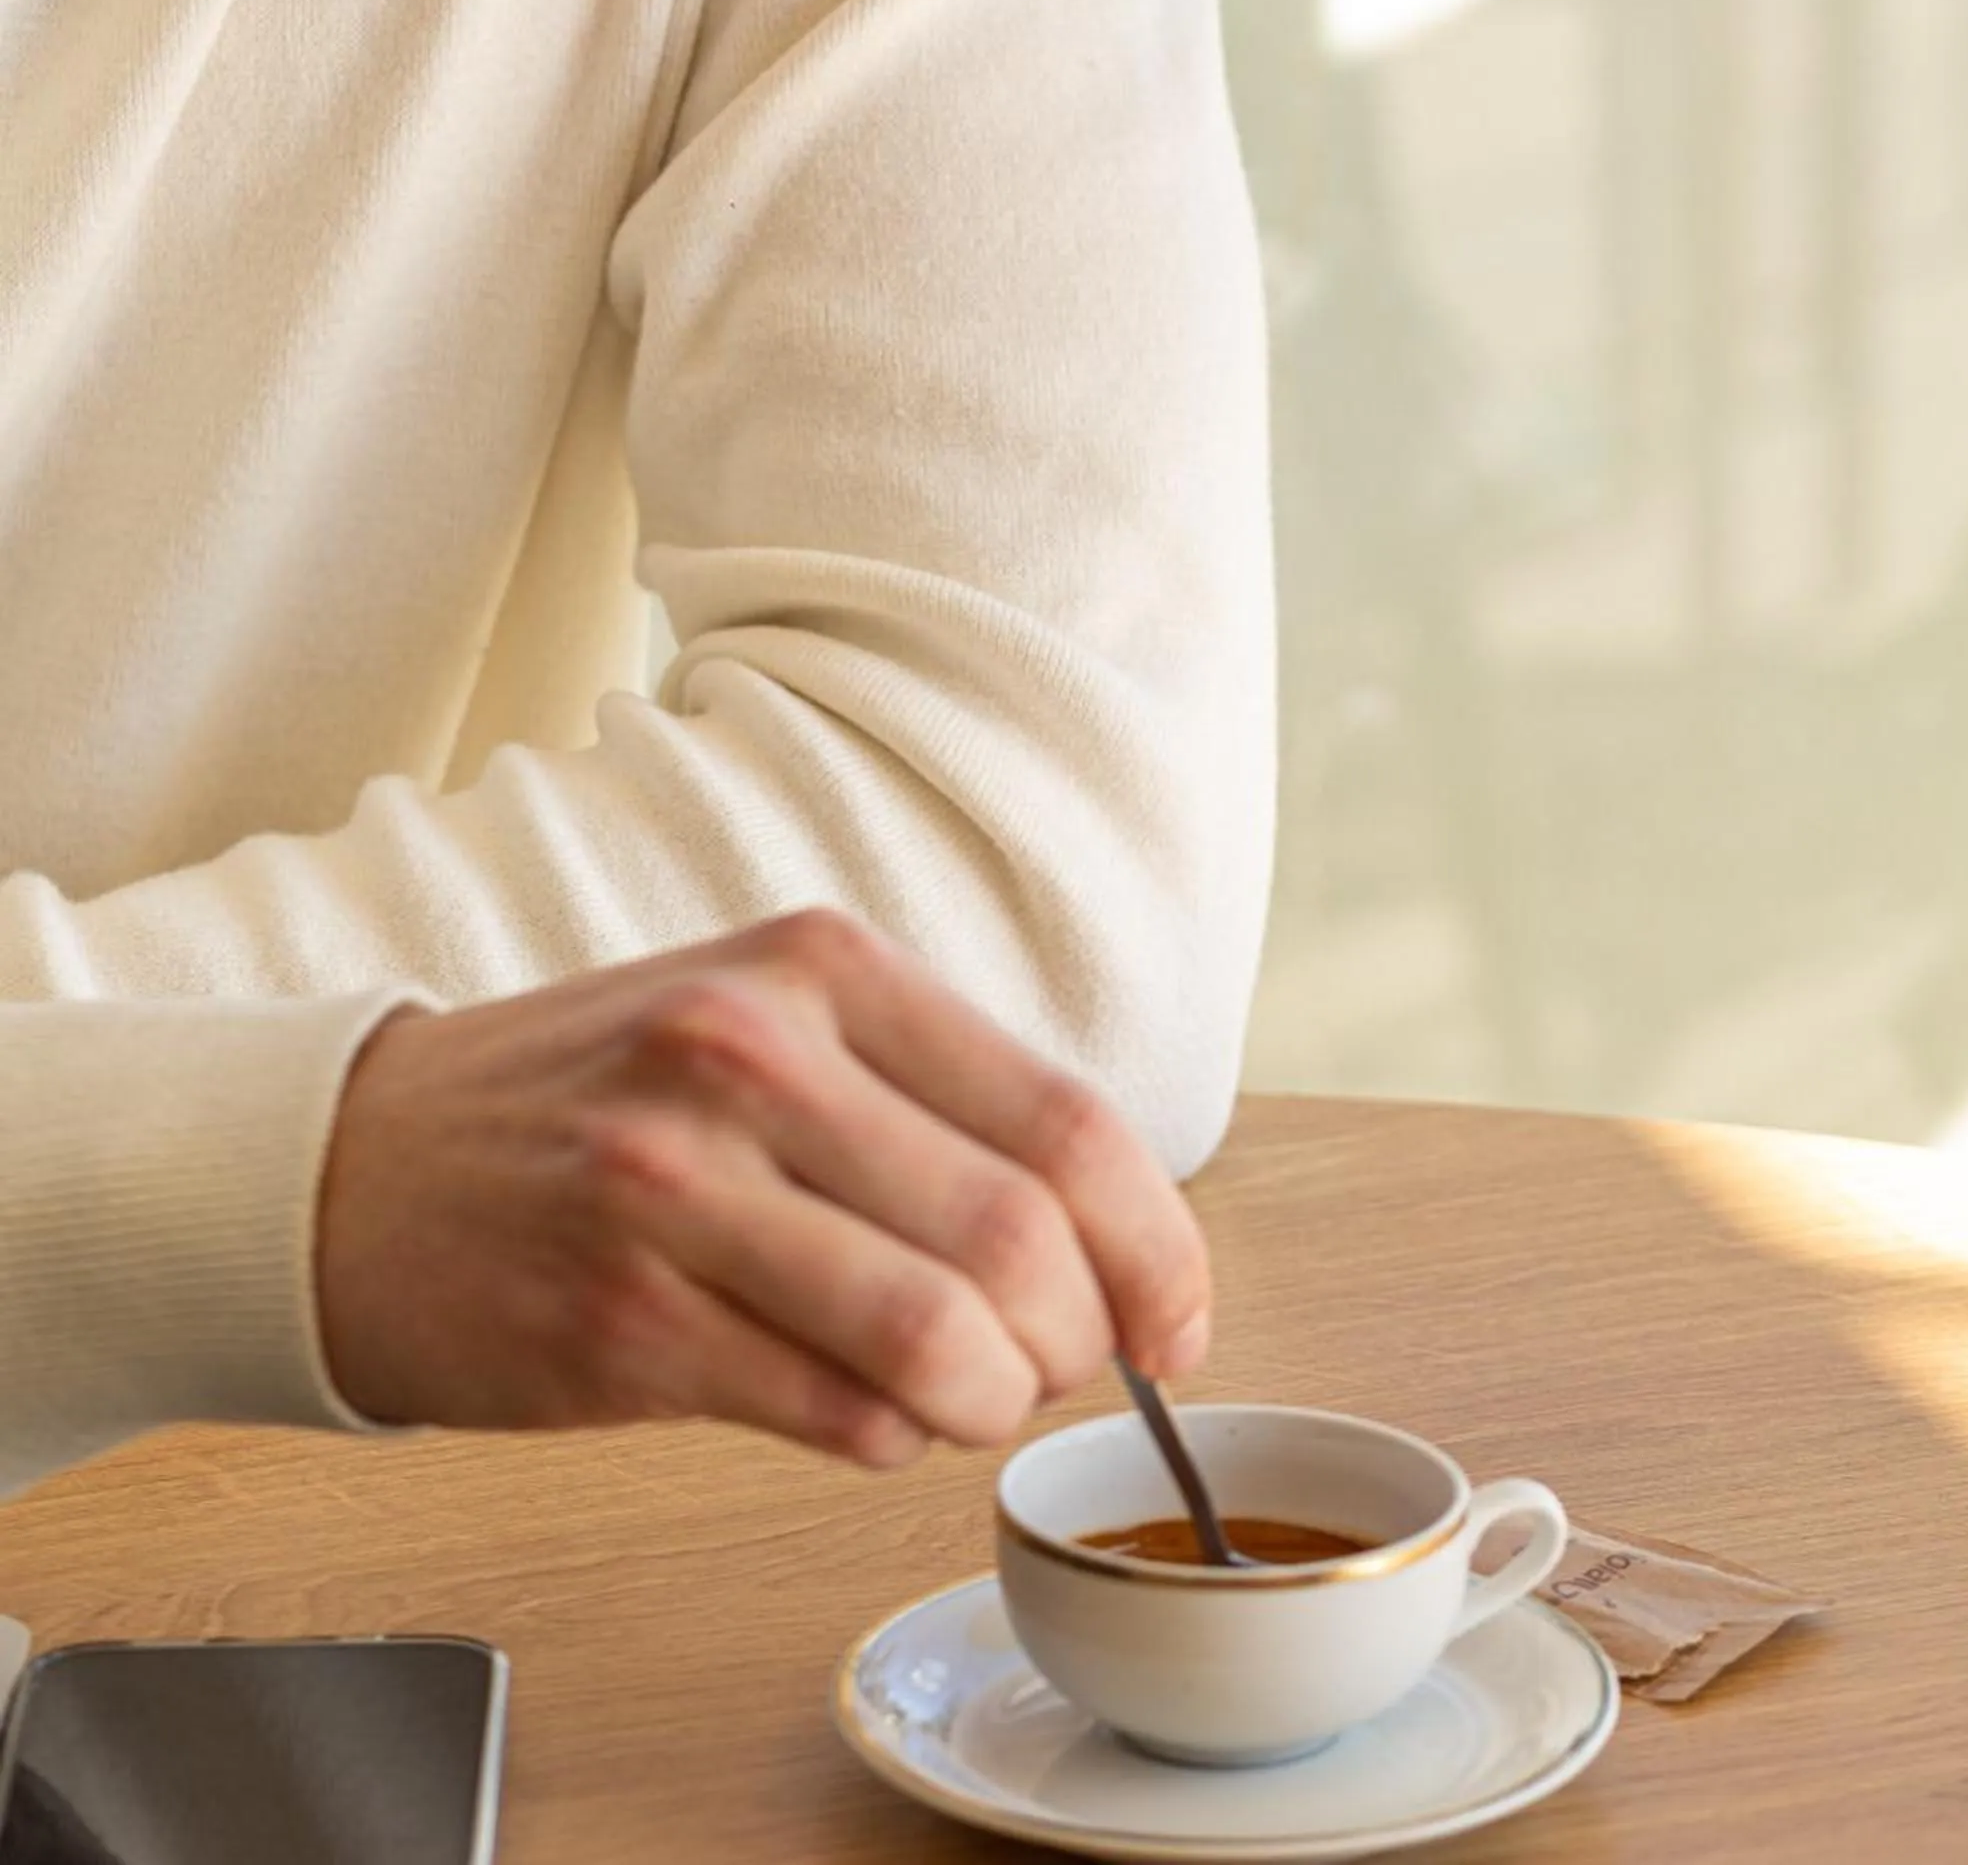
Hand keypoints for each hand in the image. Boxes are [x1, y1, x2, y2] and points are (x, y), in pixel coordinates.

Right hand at [313, 910, 1210, 1468]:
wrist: (359, 1162)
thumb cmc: (600, 1099)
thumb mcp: (764, 1021)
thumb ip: (929, 1104)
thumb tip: (1110, 1248)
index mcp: (822, 965)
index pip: (1066, 1118)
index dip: (1154, 1245)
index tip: (1174, 1319)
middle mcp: (753, 1053)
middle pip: (1018, 1238)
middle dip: (1074, 1341)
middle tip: (1046, 1367)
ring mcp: (677, 1185)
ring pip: (936, 1337)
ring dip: (987, 1401)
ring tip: (961, 1395)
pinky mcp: (618, 1317)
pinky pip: (833, 1412)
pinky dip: (888, 1436)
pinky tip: (860, 1407)